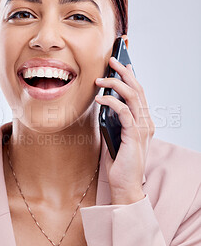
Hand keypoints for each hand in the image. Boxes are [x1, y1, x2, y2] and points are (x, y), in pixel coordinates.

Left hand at [95, 56, 154, 204]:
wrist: (125, 185)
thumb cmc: (120, 163)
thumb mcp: (116, 136)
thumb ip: (115, 122)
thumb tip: (104, 104)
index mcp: (143, 122)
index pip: (139, 94)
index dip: (131, 77)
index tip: (123, 65)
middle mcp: (146, 122)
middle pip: (137, 90)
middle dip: (124, 72)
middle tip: (112, 60)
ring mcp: (142, 128)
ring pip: (132, 96)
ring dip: (115, 84)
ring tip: (100, 79)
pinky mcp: (134, 135)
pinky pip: (124, 112)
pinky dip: (111, 102)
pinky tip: (99, 99)